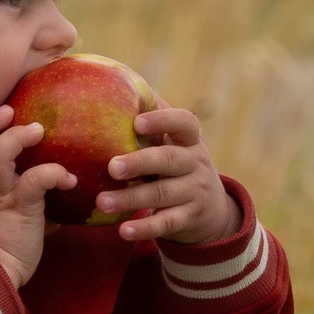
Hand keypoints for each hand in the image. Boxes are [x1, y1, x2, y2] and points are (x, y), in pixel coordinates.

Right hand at [0, 104, 74, 287]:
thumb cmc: (0, 256)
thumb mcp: (4, 225)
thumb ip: (24, 209)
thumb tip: (56, 214)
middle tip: (8, 111)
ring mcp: (0, 196)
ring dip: (16, 137)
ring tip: (36, 130)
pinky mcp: (21, 207)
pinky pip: (36, 179)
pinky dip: (54, 173)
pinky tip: (69, 179)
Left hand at [95, 104, 241, 243]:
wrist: (211, 208)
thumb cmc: (175, 164)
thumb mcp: (171, 142)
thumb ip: (149, 119)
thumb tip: (112, 81)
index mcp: (188, 139)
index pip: (184, 122)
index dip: (163, 120)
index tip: (137, 120)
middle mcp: (196, 162)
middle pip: (169, 160)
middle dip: (140, 162)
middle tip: (111, 166)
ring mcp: (195, 191)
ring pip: (163, 194)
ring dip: (131, 198)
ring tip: (102, 201)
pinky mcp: (190, 218)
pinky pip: (167, 223)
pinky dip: (145, 228)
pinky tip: (123, 231)